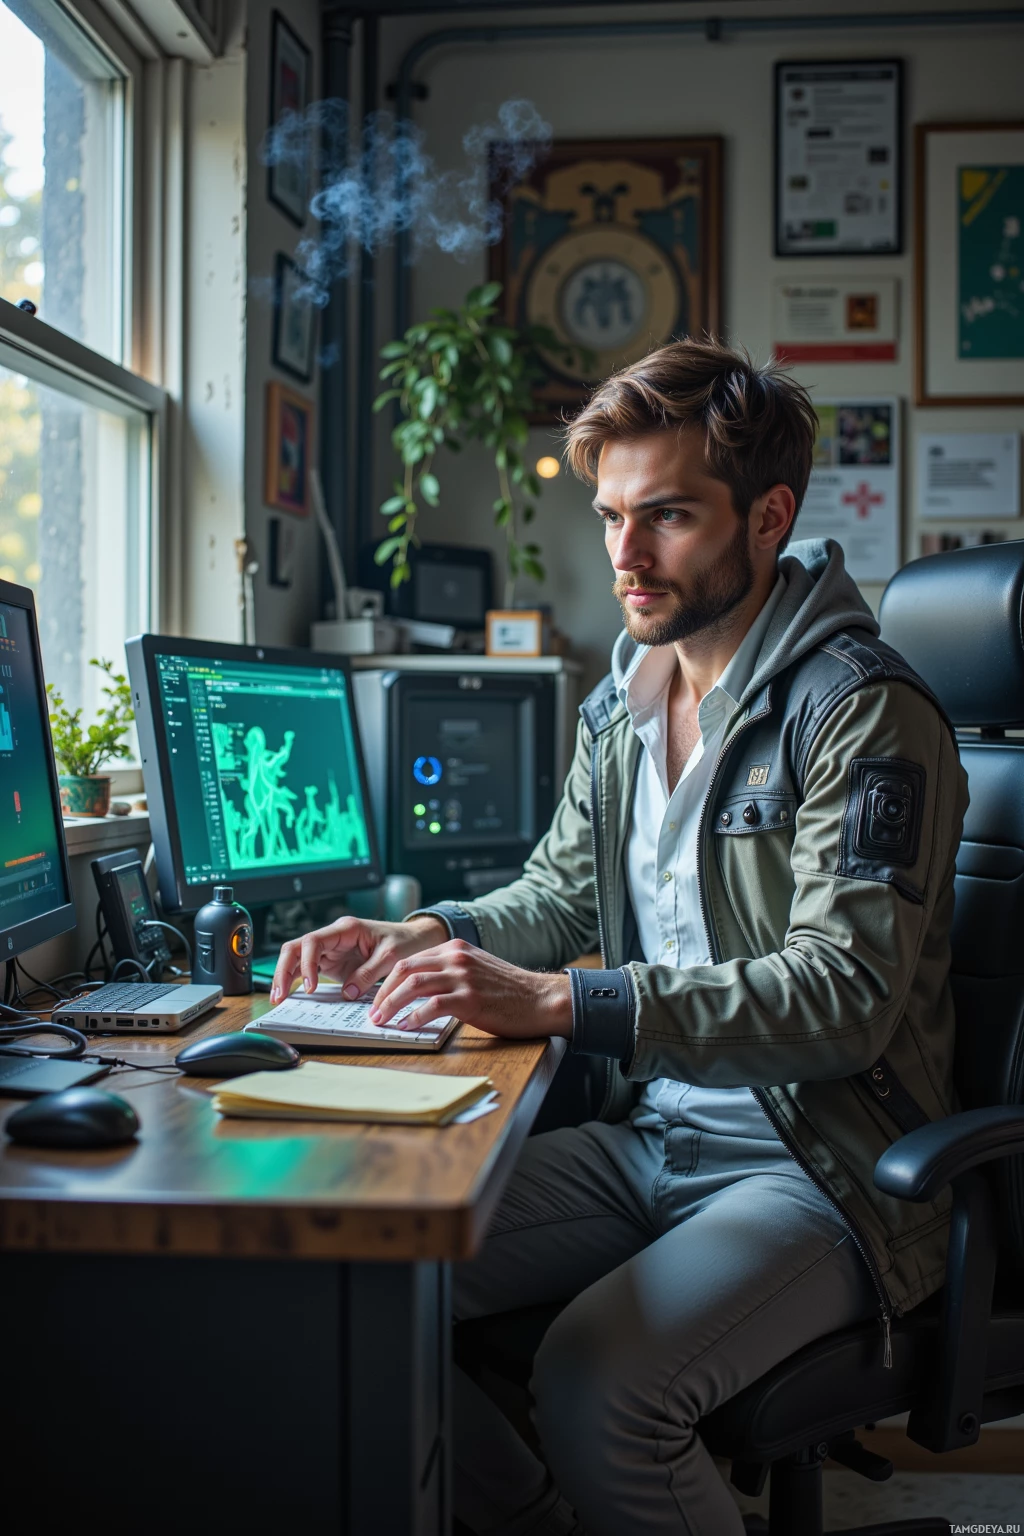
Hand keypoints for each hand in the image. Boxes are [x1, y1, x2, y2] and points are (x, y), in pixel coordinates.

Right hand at [269, 914, 447, 1002]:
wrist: (414, 940)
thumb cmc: (403, 941)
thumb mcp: (391, 957)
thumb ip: (368, 974)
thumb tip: (347, 993)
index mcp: (345, 929)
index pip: (313, 941)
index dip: (306, 963)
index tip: (310, 986)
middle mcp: (333, 938)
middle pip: (296, 948)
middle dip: (284, 970)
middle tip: (280, 995)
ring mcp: (331, 950)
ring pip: (297, 958)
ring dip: (286, 976)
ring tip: (279, 998)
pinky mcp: (333, 963)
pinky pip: (309, 970)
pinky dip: (299, 981)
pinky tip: (292, 995)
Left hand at [368, 939, 572, 1040]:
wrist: (540, 998)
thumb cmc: (509, 990)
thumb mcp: (476, 969)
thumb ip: (450, 971)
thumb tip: (419, 989)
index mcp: (455, 949)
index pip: (410, 960)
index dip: (388, 981)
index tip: (378, 998)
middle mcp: (456, 958)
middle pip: (405, 970)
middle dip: (383, 993)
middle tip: (374, 1012)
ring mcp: (463, 977)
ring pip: (414, 985)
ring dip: (392, 1005)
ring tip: (382, 1021)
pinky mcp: (471, 999)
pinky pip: (433, 1005)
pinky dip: (415, 1017)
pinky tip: (407, 1026)